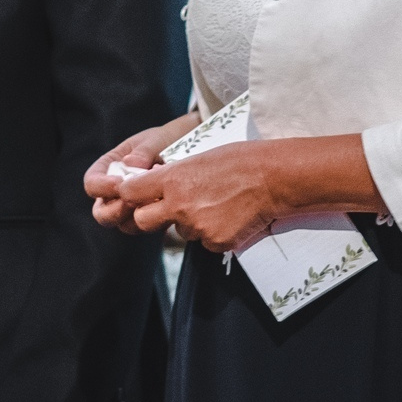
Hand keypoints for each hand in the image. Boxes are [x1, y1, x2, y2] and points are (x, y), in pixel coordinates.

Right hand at [87, 114, 198, 229]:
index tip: (120, 183)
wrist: (194, 150)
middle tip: (134, 200)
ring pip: (124, 224)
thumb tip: (130, 163)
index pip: (92, 183)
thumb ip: (144, 151)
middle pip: (102, 213)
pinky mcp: (153, 217)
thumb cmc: (167, 141)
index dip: (101, 187)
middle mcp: (116, 192)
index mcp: (109, 168)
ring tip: (156, 199)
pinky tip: (169, 203)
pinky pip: (149, 226)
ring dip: (137, 217)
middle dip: (114, 211)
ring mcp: (134, 207)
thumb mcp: (156, 140)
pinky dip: (157, 219)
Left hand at [117, 142, 282, 254]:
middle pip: (142, 221)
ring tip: (217, 204)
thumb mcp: (198, 159)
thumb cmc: (239, 161)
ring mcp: (197, 227)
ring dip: (191, 223)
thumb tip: (155, 186)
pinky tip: (230, 217)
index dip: (128, 195)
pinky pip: (205, 242)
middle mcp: (179, 206)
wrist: (273, 178)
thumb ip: (173, 176)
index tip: (133, 195)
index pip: (129, 193)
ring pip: (180, 232)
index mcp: (172, 180)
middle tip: (167, 208)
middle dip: (149, 217)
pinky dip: (214, 233)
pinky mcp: (216, 243)